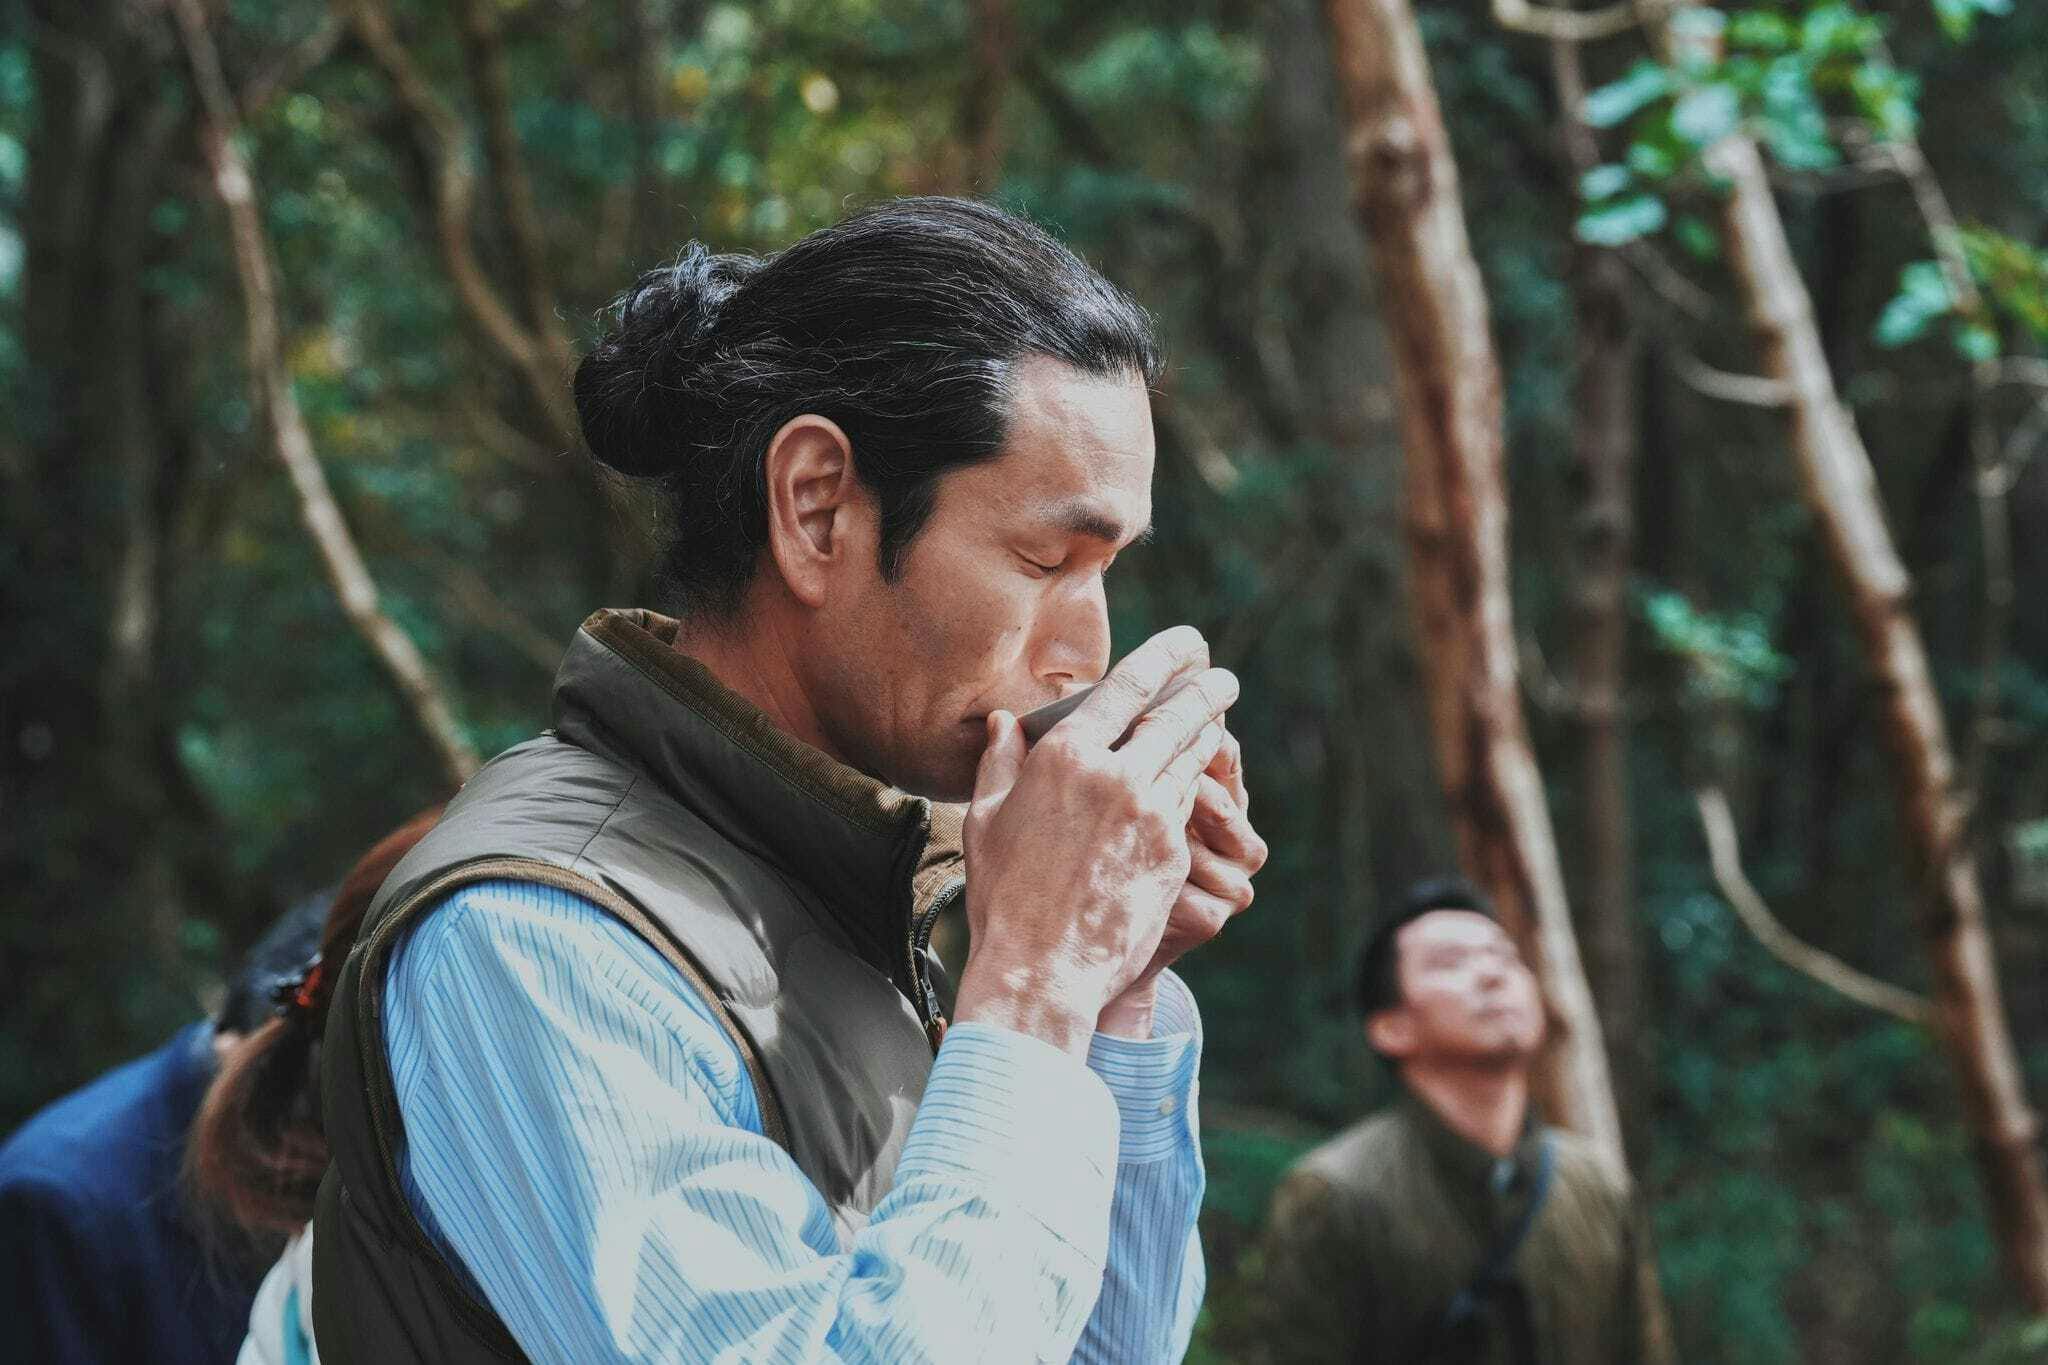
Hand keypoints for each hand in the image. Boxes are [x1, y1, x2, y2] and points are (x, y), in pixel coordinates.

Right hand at [952, 626, 1236, 1056]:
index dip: (1166, 658)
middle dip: (1208, 692)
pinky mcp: (1171, 855)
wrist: (1040, 970)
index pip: (1128, 687)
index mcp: (1065, 757)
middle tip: (1224, 680)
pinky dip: (1193, 792)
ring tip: (1215, 725)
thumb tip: (1002, 722)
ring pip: (1192, 762)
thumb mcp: (985, 820)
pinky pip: (1188, 810)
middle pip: (1178, 717)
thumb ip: (1000, 762)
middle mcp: (1115, 777)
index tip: (1189, 644)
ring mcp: (1150, 816)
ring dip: (1205, 740)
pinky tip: (1194, 788)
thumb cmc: (1002, 896)